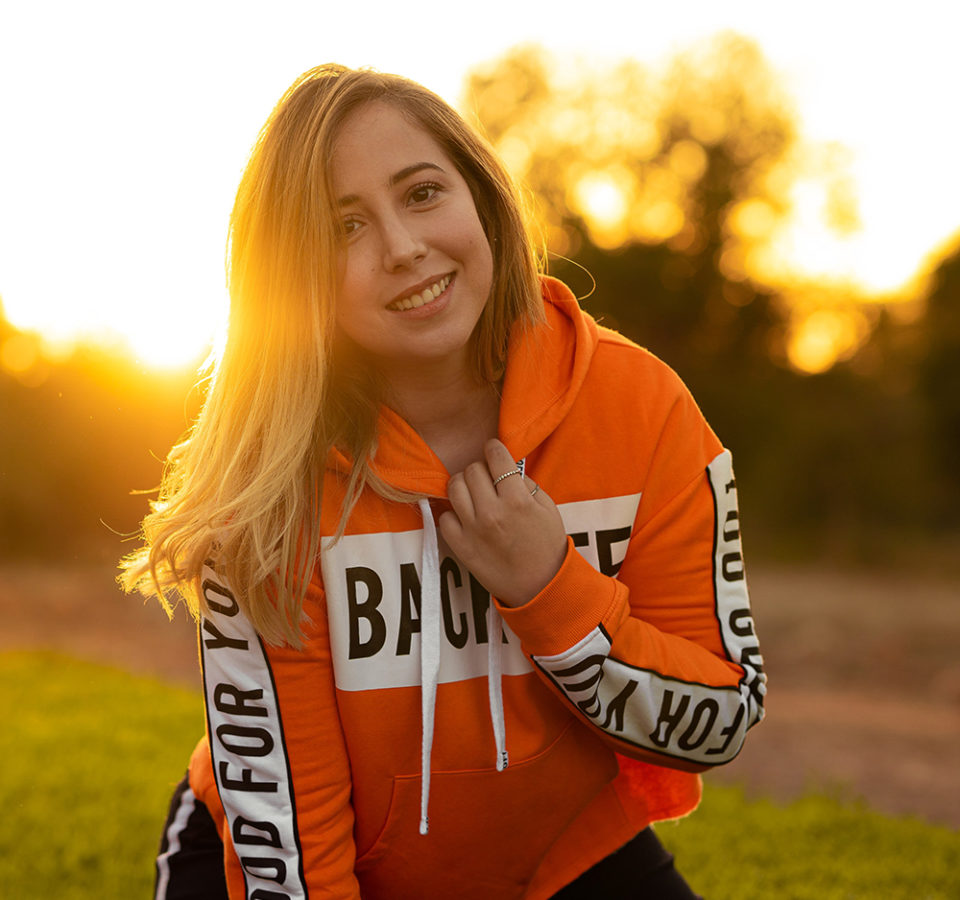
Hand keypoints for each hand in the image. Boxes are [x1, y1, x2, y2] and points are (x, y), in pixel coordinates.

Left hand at [438, 439, 567, 607]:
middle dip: (481, 467)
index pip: (496, 457)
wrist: (540, 586)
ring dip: (464, 484)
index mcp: (517, 501)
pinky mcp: (461, 547)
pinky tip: (467, 516)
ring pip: (454, 487)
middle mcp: (492, 512)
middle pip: (473, 469)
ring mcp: (473, 530)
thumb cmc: (547, 546)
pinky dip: (455, 513)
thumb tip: (507, 466)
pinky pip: (446, 517)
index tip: (494, 450)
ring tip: (474, 492)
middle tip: (488, 476)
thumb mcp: (548, 508)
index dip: (494, 448)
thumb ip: (526, 484)